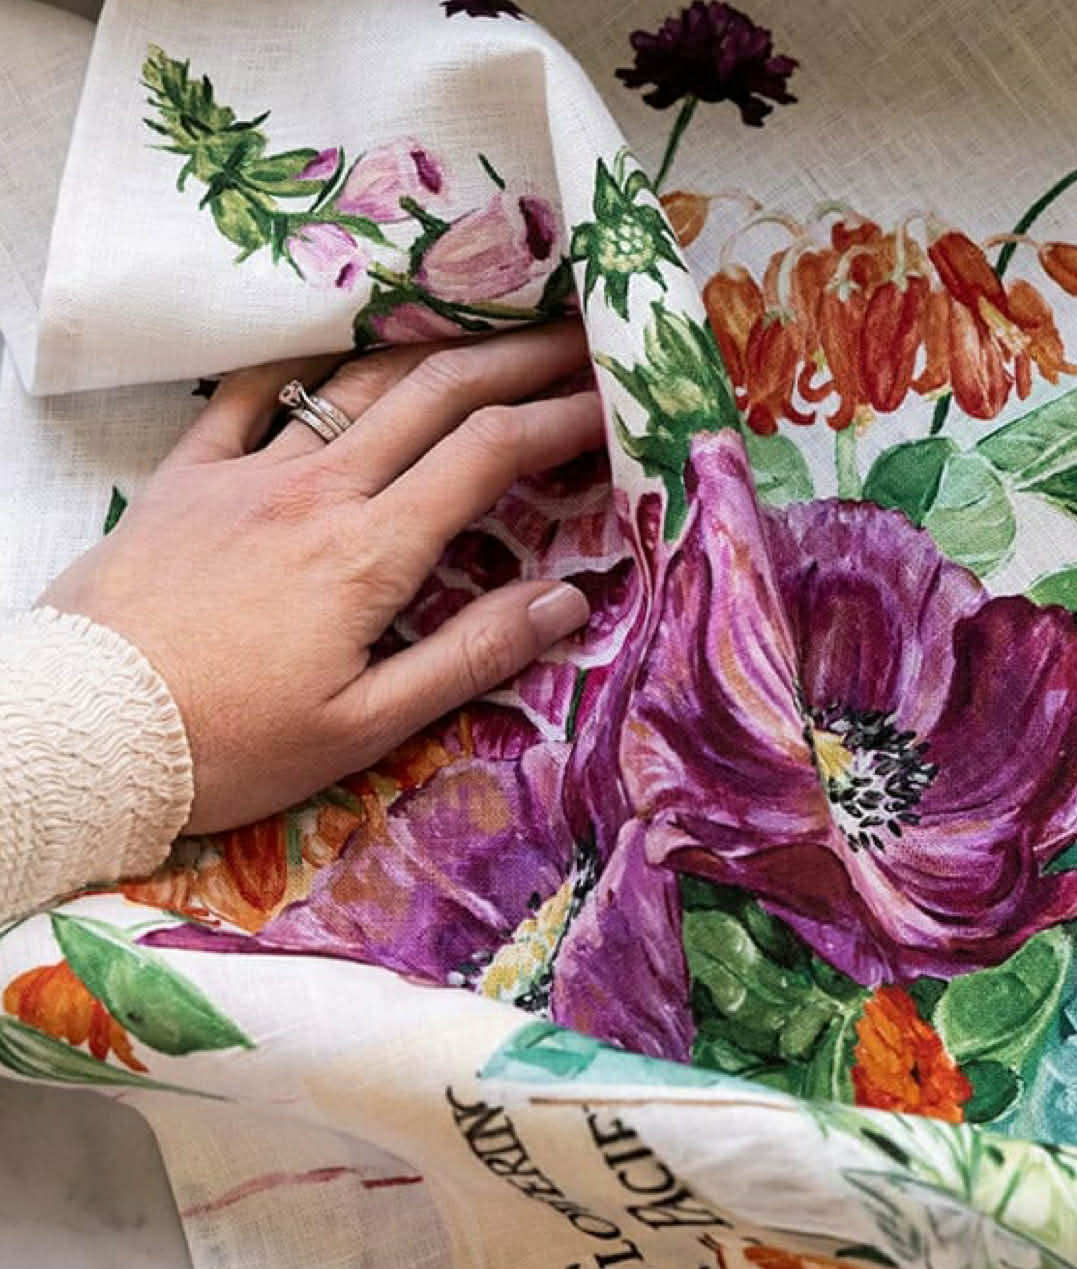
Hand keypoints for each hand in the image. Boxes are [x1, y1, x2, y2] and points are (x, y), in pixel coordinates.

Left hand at [37, 322, 603, 835]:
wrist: (84, 732)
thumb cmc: (233, 746)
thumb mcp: (367, 727)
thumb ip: (471, 656)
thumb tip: (566, 599)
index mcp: (369, 553)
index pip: (488, 455)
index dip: (561, 418)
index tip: (615, 403)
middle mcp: (315, 490)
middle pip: (435, 393)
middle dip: (519, 358)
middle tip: (580, 338)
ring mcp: (245, 472)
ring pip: (357, 381)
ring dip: (435, 350)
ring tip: (489, 337)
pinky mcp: (186, 477)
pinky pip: (254, 393)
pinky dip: (311, 362)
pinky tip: (342, 351)